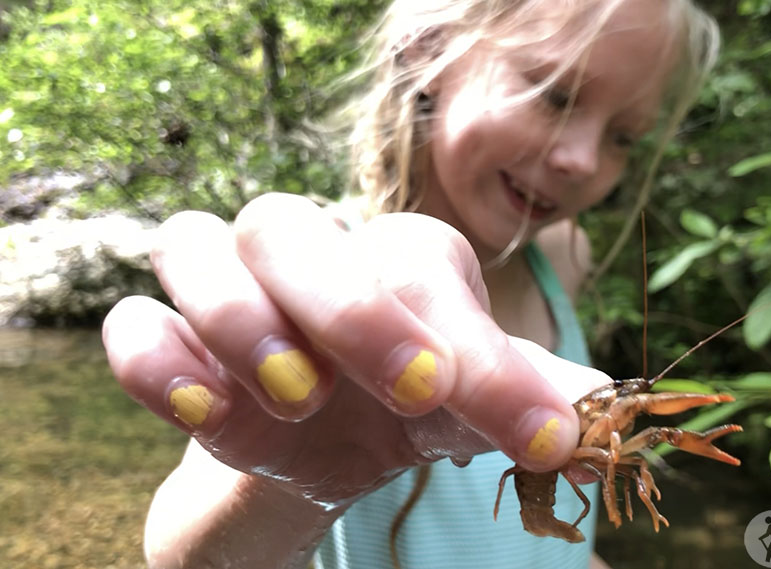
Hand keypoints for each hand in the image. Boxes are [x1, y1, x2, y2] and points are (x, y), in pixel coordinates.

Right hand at [103, 193, 609, 506]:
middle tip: (416, 392)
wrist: (327, 442)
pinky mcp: (171, 339)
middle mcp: (309, 253)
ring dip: (240, 318)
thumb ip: (530, 403)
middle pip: (294, 228)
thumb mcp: (474, 407)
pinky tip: (206, 411)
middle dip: (352, 309)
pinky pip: (135, 324)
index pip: (424, 273)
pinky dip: (157, 359)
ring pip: (195, 246)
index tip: (534, 434)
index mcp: (395, 257)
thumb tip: (602, 422)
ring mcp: (230, 288)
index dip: (481, 352)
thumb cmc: (409, 405)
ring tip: (299, 396)